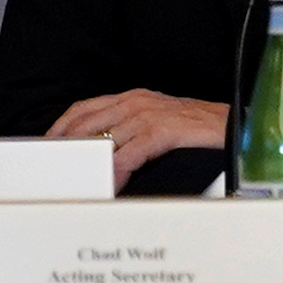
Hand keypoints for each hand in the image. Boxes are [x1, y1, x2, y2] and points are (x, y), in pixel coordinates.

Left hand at [53, 90, 226, 186]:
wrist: (235, 124)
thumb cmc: (198, 127)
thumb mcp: (158, 119)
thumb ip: (131, 129)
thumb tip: (106, 152)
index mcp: (131, 97)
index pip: (84, 108)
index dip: (62, 126)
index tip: (48, 144)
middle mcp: (135, 102)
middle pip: (85, 123)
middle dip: (66, 146)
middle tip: (54, 168)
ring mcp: (147, 115)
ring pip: (104, 140)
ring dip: (88, 164)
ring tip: (77, 182)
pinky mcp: (161, 131)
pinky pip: (128, 155)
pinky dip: (115, 171)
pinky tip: (110, 185)